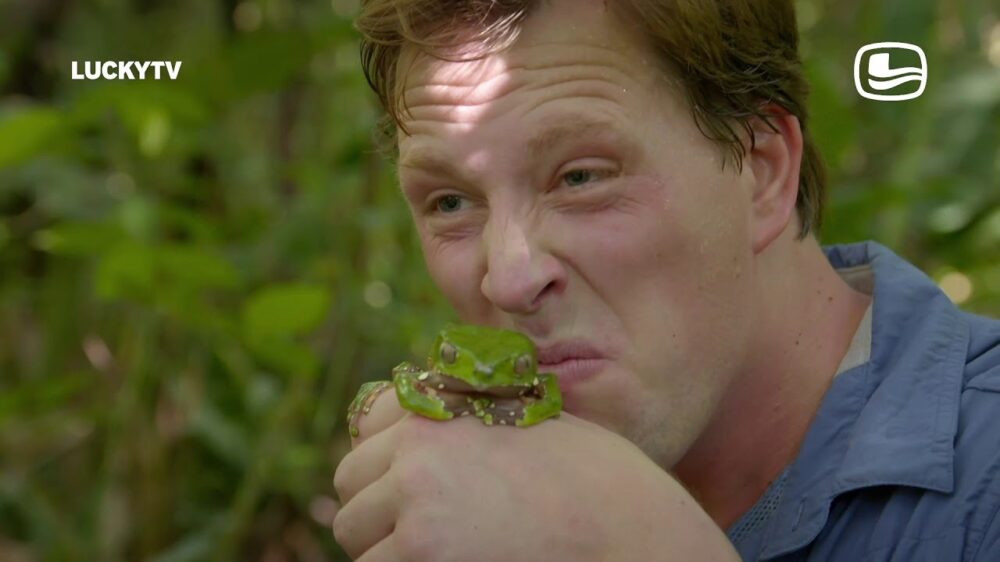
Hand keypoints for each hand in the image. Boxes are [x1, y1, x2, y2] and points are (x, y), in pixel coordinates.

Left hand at [333, 392, 738, 561]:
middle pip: (350, 485)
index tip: (410, 485)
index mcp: (444, 405)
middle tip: (431, 533)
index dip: (388, 460)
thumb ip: (465, 426)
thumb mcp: (528, 425)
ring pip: (354, 535)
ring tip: (448, 552)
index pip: (368, 427)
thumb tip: (405, 448)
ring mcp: (414, 498)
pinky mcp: (420, 551)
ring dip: (386, 548)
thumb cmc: (594, 481)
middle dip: (379, 510)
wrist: (633, 526)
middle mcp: (418, 443)